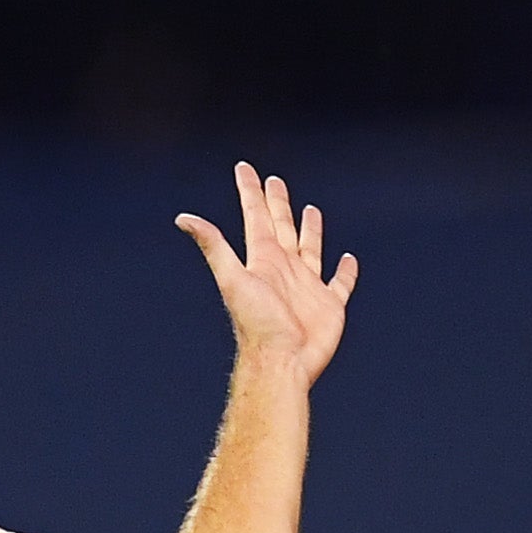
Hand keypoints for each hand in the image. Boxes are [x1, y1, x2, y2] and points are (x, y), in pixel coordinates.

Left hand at [177, 162, 356, 384]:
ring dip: (310, 231)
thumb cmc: (257, 324)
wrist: (281, 363)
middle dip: (277, 204)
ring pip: (310, 250)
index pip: (255, 217)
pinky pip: (340, 283)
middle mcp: (284, 269)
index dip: (249, 192)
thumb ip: (213, 246)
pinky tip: (348, 259)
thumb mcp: (233, 278)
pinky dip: (345, 272)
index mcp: (263, 260)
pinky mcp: (329, 305)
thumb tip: (183, 218)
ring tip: (310, 211)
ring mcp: (307, 287)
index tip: (244, 169)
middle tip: (274, 181)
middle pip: (281, 227)